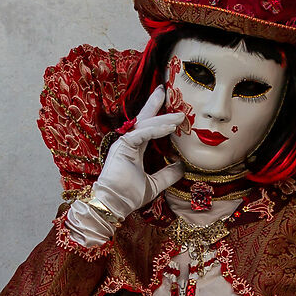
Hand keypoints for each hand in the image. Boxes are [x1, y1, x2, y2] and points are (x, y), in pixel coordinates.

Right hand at [65, 86, 184, 245]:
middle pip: (144, 118)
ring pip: (145, 124)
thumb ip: (167, 174)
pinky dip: (156, 130)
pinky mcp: (122, 147)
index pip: (147, 127)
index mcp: (133, 148)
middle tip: (166, 90)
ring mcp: (123, 143)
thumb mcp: (155, 184)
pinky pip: (142, 134)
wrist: (114, 205)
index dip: (158, 116)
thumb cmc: (128, 195)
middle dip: (155, 104)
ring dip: (163, 119)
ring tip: (180, 116)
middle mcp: (127, 142)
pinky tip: (170, 127)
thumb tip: (182, 166)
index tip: (170, 107)